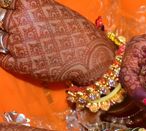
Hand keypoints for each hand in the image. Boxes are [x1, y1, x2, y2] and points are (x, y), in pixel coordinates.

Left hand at [0, 0, 114, 84]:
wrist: (91, 58)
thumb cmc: (78, 32)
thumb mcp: (54, 9)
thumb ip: (34, 8)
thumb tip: (20, 9)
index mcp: (28, 5)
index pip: (5, 2)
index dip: (8, 8)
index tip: (13, 13)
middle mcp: (18, 22)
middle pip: (0, 19)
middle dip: (7, 23)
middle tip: (26, 32)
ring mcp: (17, 44)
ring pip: (0, 39)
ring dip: (7, 40)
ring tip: (27, 44)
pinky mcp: (19, 64)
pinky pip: (3, 58)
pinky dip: (7, 57)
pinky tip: (18, 55)